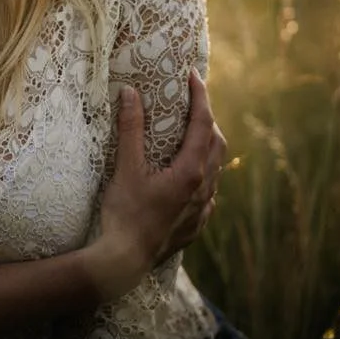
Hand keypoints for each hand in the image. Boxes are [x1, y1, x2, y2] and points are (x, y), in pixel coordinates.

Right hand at [84, 71, 226, 303]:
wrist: (123, 263)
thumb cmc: (123, 215)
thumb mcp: (125, 168)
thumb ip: (130, 129)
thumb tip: (130, 93)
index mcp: (191, 171)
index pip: (203, 123)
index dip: (200, 96)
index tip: (194, 75)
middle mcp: (203, 189)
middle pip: (216, 144)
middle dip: (207, 119)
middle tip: (191, 104)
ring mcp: (201, 210)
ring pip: (215, 170)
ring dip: (206, 147)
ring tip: (189, 136)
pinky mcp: (195, 226)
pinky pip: (208, 194)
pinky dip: (202, 176)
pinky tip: (188, 179)